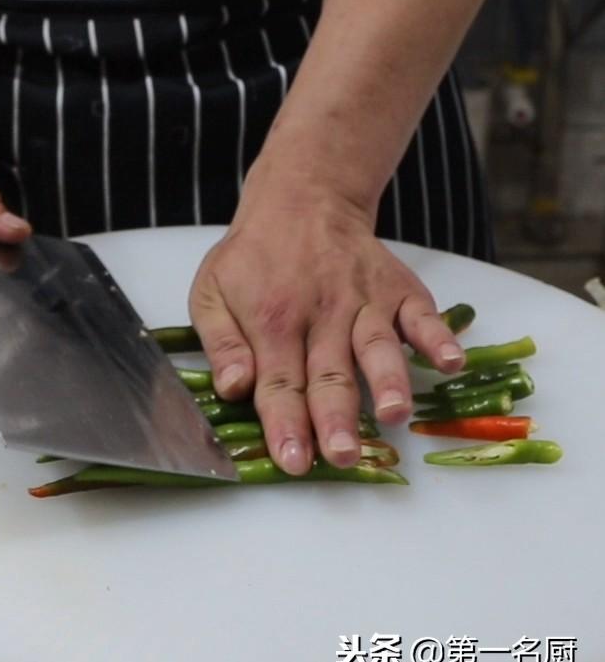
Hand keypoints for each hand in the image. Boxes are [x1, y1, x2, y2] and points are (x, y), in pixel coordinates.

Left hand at [188, 183, 464, 474]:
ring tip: (394, 414)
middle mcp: (321, 315)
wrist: (302, 200)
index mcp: (271, 322)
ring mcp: (364, 302)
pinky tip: (450, 363)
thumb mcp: (211, 292)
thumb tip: (233, 387)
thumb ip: (221, 344)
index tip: (293, 460)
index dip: (286, 425)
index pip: (278, 384)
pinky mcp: (399, 290)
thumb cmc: (252, 257)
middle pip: (329, 375)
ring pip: (377, 348)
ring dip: (387, 381)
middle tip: (339, 456)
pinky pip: (423, 315)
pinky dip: (440, 338)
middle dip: (335, 419)